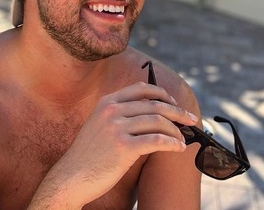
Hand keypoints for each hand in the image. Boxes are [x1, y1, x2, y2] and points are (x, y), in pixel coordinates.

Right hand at [29, 82, 197, 208]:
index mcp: (107, 102)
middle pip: (154, 104)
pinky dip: (172, 143)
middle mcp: (112, 110)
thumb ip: (119, 113)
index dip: (162, 94)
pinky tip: (178, 148)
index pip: (141, 88)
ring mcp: (117, 127)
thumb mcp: (99, 124)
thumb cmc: (90, 154)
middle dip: (177, 112)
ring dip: (176, 131)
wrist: (72, 176)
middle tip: (191, 119)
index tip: (174, 103)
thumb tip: (150, 111)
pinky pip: (156, 141)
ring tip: (183, 139)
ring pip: (158, 122)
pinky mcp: (123, 147)